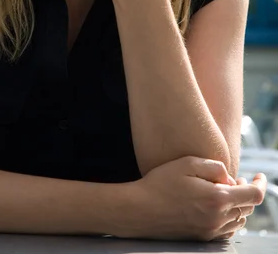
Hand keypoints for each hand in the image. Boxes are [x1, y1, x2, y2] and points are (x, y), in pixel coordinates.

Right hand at [113, 156, 265, 240]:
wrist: (139, 210)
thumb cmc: (160, 183)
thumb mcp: (187, 163)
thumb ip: (214, 167)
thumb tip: (229, 178)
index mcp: (217, 199)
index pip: (253, 196)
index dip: (260, 184)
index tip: (258, 175)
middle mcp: (217, 219)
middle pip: (247, 208)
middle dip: (246, 192)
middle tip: (236, 180)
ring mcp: (210, 231)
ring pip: (238, 220)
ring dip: (238, 206)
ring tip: (225, 192)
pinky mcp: (201, 238)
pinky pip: (226, 231)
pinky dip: (229, 218)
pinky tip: (216, 207)